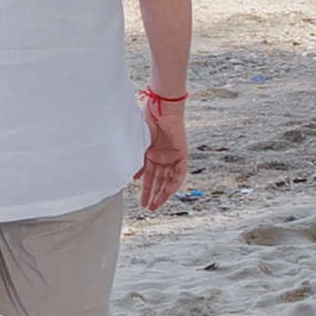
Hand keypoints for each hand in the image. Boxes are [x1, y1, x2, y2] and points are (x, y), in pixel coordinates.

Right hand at [137, 96, 190, 213]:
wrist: (160, 108)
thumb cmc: (146, 120)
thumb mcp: (138, 145)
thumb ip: (138, 162)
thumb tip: (134, 177)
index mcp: (150, 154)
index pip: (148, 177)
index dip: (144, 190)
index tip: (141, 202)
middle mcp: (162, 157)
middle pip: (158, 181)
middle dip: (154, 195)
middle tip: (149, 208)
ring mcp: (172, 156)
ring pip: (169, 180)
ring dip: (163, 193)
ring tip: (155, 205)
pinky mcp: (181, 155)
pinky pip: (179, 174)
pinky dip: (173, 184)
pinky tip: (166, 194)